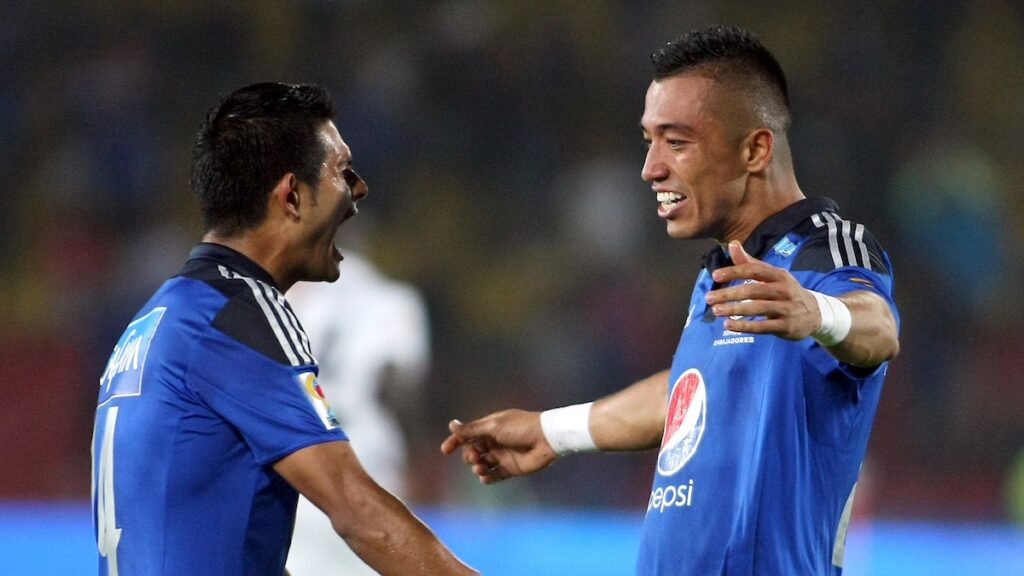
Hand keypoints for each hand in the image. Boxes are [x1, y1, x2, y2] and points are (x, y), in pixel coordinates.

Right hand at [440, 410, 557, 483]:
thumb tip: (451, 425)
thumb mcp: (494, 426)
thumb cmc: (521, 427)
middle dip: (469, 456)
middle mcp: (495, 442)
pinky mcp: (510, 468)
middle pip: (473, 451)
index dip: (455, 442)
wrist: (546, 439)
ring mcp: (502, 455)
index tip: (445, 450)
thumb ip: (472, 429)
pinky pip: (494, 475)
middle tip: (475, 458)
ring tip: (481, 468)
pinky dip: (487, 478)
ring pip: (482, 464)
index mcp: (490, 428)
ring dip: (477, 467)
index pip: (468, 435)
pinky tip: (485, 477)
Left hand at [705, 241, 820, 339]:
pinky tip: (728, 325)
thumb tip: (733, 244)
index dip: (734, 272)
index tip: (715, 276)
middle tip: (709, 298)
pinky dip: (744, 326)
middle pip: (753, 290)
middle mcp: (783, 290)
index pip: (754, 270)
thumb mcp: (772, 275)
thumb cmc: (786, 291)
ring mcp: (786, 308)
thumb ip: (750, 262)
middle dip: (730, 294)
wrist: (816, 313)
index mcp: (779, 275)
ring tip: (716, 311)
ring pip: (757, 308)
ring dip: (734, 310)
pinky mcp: (786, 326)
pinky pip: (762, 327)